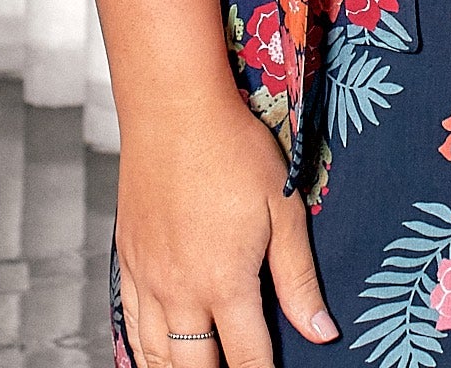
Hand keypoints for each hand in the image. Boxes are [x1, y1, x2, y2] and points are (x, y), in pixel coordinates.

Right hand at [115, 92, 338, 367]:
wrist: (175, 109)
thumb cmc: (235, 149)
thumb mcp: (284, 208)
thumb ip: (299, 278)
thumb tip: (321, 333)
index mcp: (224, 282)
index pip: (248, 358)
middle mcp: (180, 291)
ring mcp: (149, 278)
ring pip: (155, 355)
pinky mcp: (129, 259)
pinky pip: (129, 323)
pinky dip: (142, 349)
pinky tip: (154, 353)